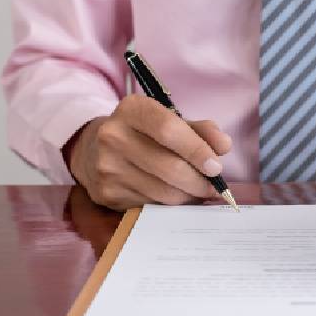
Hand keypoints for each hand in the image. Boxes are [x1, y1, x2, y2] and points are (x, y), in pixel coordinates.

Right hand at [67, 94, 231, 210]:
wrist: (92, 149)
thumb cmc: (142, 133)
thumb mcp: (168, 120)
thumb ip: (200, 129)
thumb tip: (224, 146)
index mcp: (132, 109)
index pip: (169, 130)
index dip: (197, 150)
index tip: (216, 166)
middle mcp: (113, 136)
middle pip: (169, 166)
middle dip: (199, 181)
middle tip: (214, 186)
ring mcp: (107, 167)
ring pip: (163, 192)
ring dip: (189, 196)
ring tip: (199, 191)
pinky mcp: (107, 194)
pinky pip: (151, 205)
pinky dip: (171, 205)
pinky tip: (176, 196)